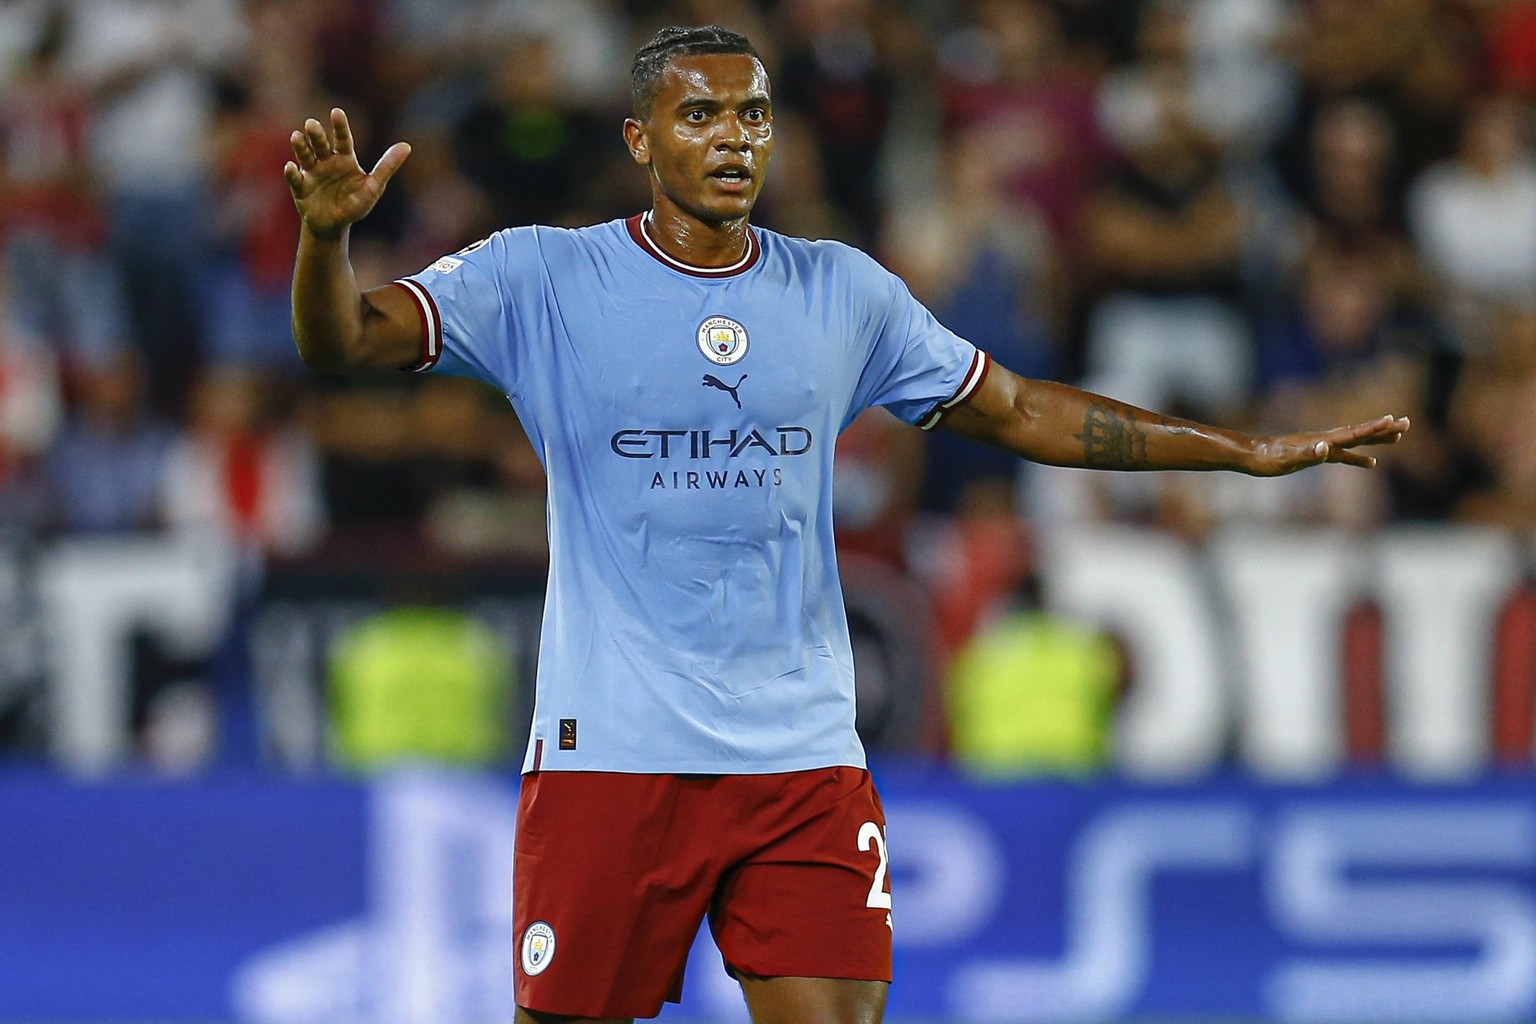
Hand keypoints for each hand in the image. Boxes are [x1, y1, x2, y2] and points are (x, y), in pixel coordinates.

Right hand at [284, 108, 409, 239]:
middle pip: (320, 144)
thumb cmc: (355, 203)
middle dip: (316, 135)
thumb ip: (387, 166)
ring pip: (305, 156)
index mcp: (344, 158)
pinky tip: (291, 166)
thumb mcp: (374, 187)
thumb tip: (407, 146)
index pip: (343, 139)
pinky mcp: (300, 188)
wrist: (334, 225)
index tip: (336, 112)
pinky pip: (295, 179)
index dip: (340, 126)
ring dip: (301, 147)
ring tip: (297, 136)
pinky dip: (292, 173)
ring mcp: (311, 173)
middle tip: (312, 124)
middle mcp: (326, 161)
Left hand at [1248, 415, 1410, 476]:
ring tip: (1398, 437)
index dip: (1374, 428)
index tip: (1394, 421)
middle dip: (1383, 430)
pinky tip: (1371, 464)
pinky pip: (1345, 456)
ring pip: (1355, 442)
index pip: (1353, 434)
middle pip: (1360, 433)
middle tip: (1407, 423)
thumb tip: (1325, 448)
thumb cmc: (1268, 458)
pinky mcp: (1316, 454)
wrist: (1251, 455)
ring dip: (1376, 440)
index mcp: (1322, 440)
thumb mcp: (1287, 458)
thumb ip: (1307, 453)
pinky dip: (1359, 459)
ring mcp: (1322, 447)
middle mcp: (1325, 440)